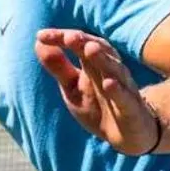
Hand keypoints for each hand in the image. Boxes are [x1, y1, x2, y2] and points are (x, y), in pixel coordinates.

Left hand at [34, 28, 162, 154]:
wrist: (127, 134)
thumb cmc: (98, 106)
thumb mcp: (72, 88)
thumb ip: (58, 67)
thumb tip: (38, 42)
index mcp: (94, 63)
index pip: (79, 44)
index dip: (61, 38)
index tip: (40, 35)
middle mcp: (110, 70)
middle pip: (99, 50)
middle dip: (84, 42)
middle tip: (68, 37)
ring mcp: (123, 88)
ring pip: (114, 70)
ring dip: (102, 59)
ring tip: (89, 49)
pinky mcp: (131, 108)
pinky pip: (125, 97)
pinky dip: (117, 90)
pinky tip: (108, 83)